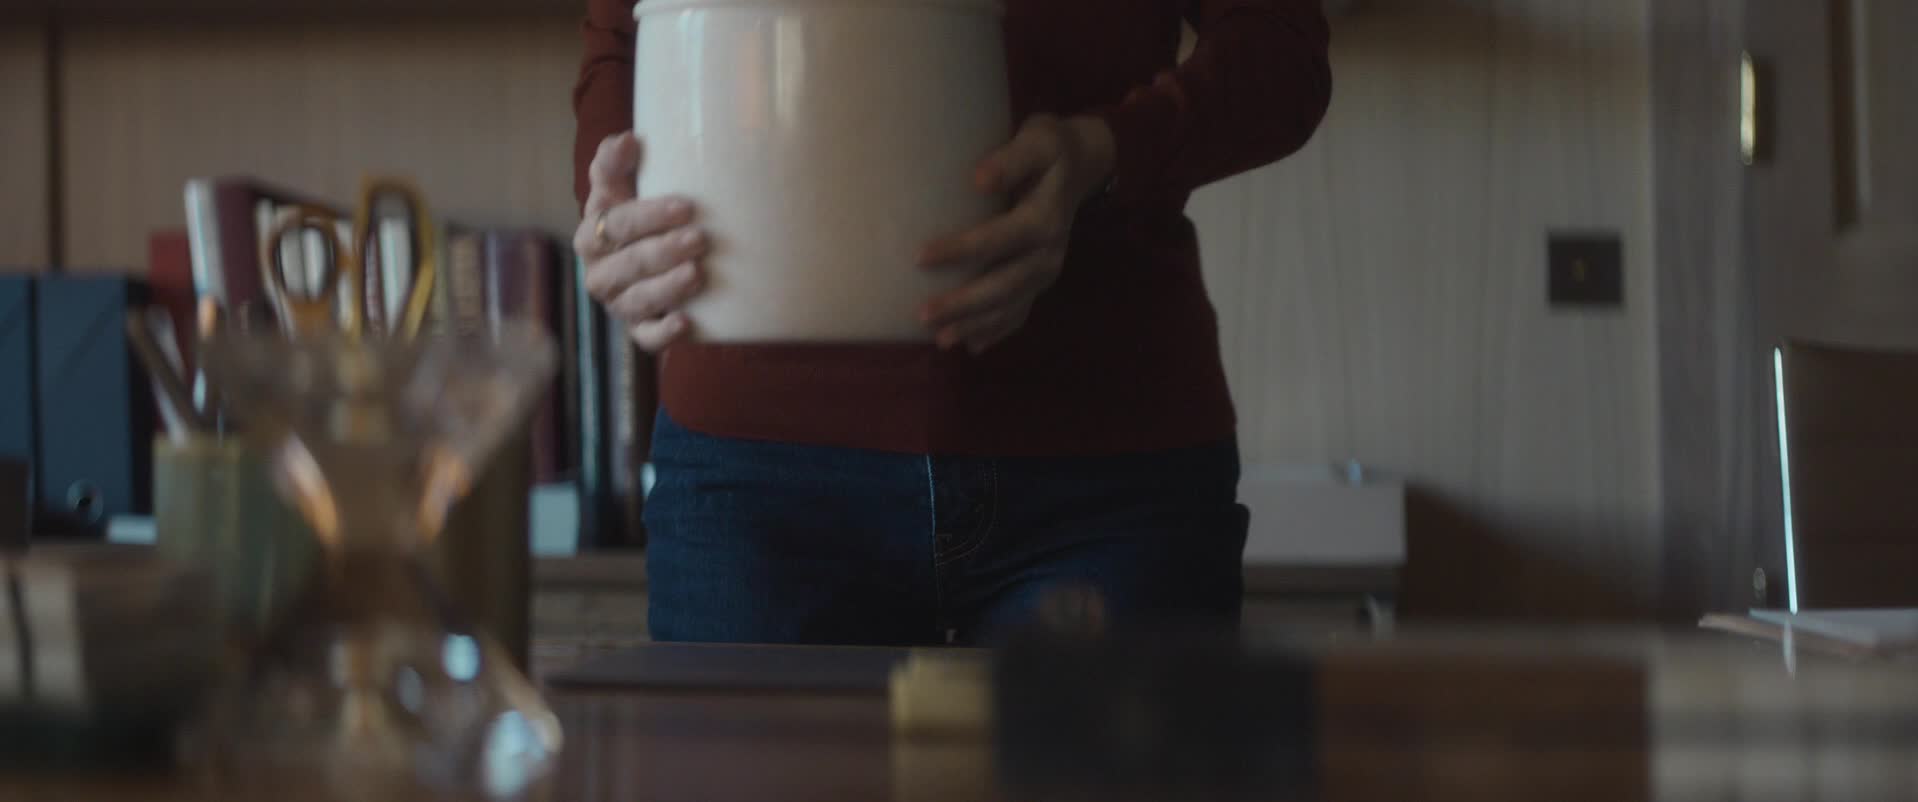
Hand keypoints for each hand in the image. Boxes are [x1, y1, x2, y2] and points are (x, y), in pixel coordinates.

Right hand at [574, 131, 707, 351]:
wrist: (645, 263)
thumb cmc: (635, 219)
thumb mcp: (619, 190)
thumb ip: (614, 163)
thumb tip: (627, 139)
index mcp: (592, 235)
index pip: (615, 224)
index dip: (648, 215)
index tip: (686, 205)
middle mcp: (601, 273)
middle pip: (629, 263)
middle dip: (664, 250)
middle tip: (700, 238)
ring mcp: (619, 305)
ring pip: (639, 300)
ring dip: (668, 287)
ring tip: (698, 273)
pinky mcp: (638, 330)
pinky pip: (647, 338)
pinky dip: (664, 333)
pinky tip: (686, 322)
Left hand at [917, 114, 1115, 353]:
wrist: (1081, 164)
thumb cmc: (1049, 147)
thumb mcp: (1037, 140)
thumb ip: (1010, 160)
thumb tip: (978, 179)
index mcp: (1044, 219)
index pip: (998, 239)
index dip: (961, 250)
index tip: (920, 258)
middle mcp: (1048, 253)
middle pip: (1003, 284)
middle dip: (964, 303)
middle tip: (923, 315)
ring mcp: (1046, 272)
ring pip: (1010, 305)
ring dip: (976, 325)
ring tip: (941, 339)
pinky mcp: (1041, 281)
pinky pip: (1020, 312)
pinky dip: (996, 331)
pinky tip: (971, 345)